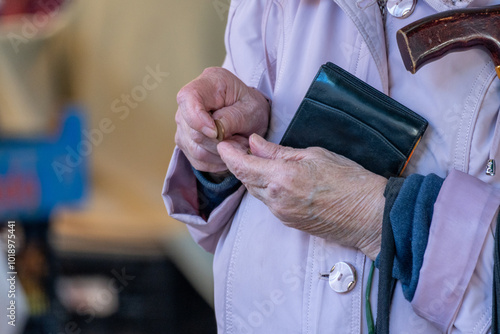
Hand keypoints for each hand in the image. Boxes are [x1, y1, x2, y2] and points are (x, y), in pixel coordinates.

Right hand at [175, 67, 269, 172]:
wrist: (250, 116)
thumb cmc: (251, 108)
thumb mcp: (252, 110)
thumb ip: (233, 118)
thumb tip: (214, 131)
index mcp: (208, 83)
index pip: (188, 98)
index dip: (197, 119)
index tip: (216, 132)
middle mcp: (189, 101)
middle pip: (192, 130)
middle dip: (219, 141)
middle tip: (241, 139)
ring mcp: (183, 122)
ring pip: (194, 148)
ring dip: (219, 153)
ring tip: (236, 144)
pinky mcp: (184, 140)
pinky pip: (196, 159)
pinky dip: (215, 161)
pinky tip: (228, 151)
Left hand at [217, 134, 386, 259]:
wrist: (368, 215)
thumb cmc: (349, 180)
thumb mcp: (314, 155)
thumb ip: (279, 152)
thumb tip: (255, 143)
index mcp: (282, 178)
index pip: (243, 166)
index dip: (229, 154)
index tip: (222, 144)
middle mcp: (277, 199)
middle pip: (246, 180)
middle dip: (239, 164)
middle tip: (239, 147)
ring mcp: (282, 214)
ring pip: (256, 192)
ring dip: (253, 177)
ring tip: (257, 160)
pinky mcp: (289, 222)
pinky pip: (269, 203)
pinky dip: (266, 189)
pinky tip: (274, 179)